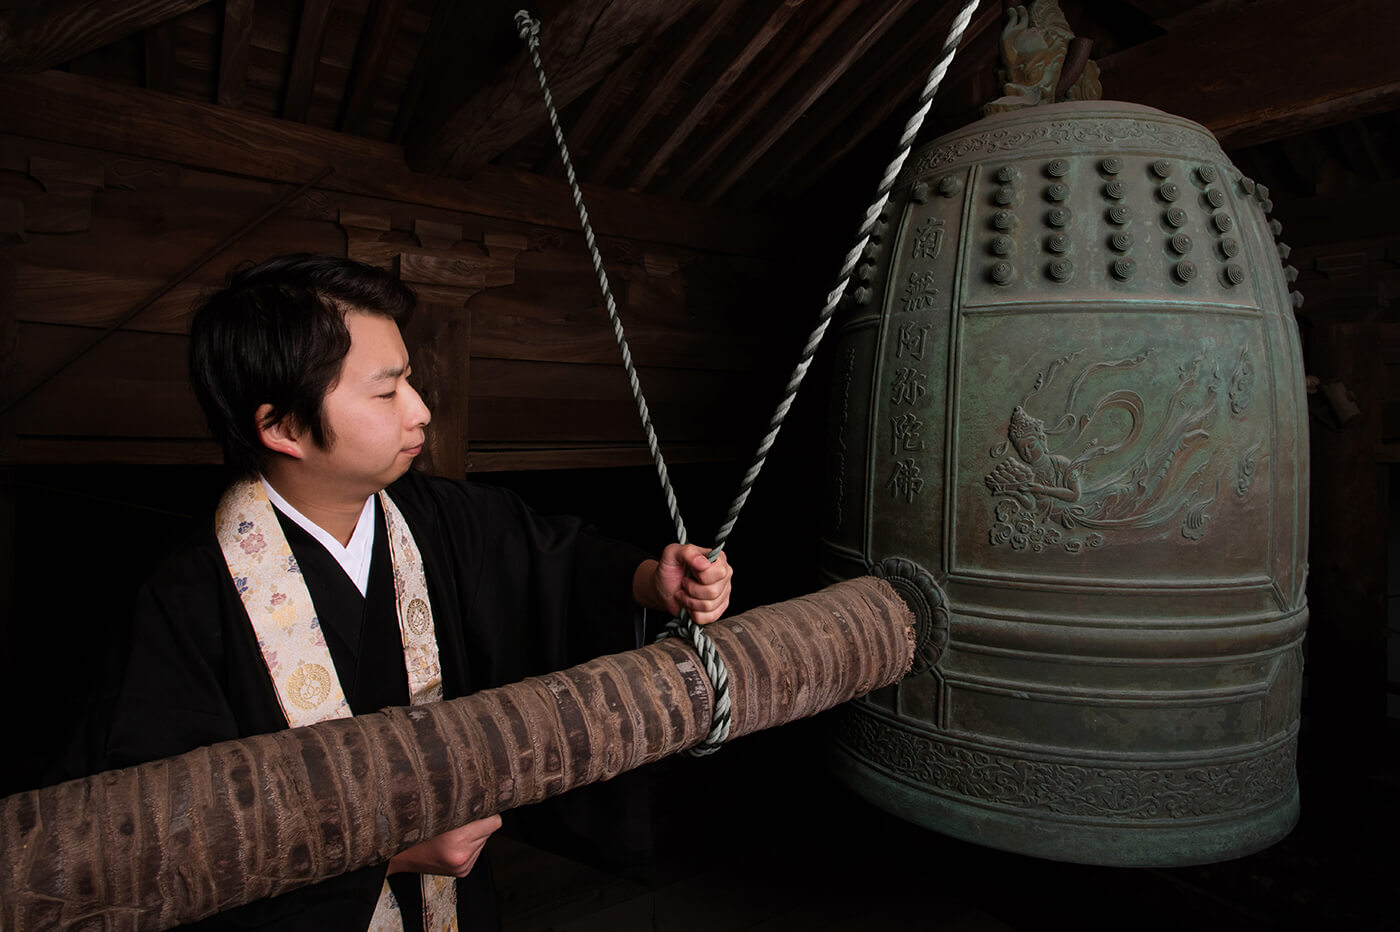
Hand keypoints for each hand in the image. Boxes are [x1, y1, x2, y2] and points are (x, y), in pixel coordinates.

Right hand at [386, 815, 501, 877]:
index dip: (487, 811)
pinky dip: (469, 845)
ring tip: (452, 832)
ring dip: (473, 835)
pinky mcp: (463, 871)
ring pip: (483, 840)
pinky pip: (477, 851)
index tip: (481, 805)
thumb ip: (461, 805)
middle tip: (459, 819)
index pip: (493, 822)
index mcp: (457, 839)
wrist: (399, 856)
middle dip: (478, 823)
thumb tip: (486, 795)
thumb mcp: (436, 811)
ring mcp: (463, 866)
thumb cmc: (415, 829)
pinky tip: (452, 843)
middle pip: (489, 831)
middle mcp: (462, 855)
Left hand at [635, 544, 732, 623]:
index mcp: (719, 559)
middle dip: (692, 589)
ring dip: (689, 601)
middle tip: (684, 583)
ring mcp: (723, 594)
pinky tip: (689, 604)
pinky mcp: (718, 610)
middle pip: (713, 591)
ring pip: (709, 606)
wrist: (663, 588)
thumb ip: (688, 552)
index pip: (718, 572)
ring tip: (684, 593)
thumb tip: (703, 563)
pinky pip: (708, 617)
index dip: (700, 575)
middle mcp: (724, 576)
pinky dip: (693, 613)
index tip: (690, 570)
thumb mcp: (672, 553)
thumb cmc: (670, 570)